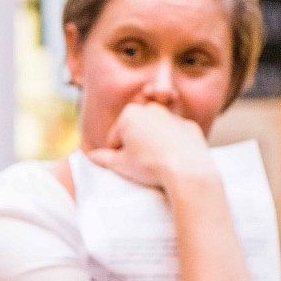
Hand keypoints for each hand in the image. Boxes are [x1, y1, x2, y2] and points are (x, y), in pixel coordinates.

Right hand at [85, 103, 214, 190]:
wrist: (188, 170)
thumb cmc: (151, 166)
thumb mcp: (120, 165)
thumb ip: (103, 159)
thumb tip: (91, 157)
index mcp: (129, 114)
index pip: (115, 138)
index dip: (116, 155)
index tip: (124, 166)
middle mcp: (151, 109)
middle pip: (135, 132)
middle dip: (135, 146)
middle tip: (139, 166)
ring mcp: (172, 116)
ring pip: (155, 133)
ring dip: (153, 145)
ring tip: (156, 165)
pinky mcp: (189, 126)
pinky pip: (175, 137)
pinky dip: (172, 146)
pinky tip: (173, 161)